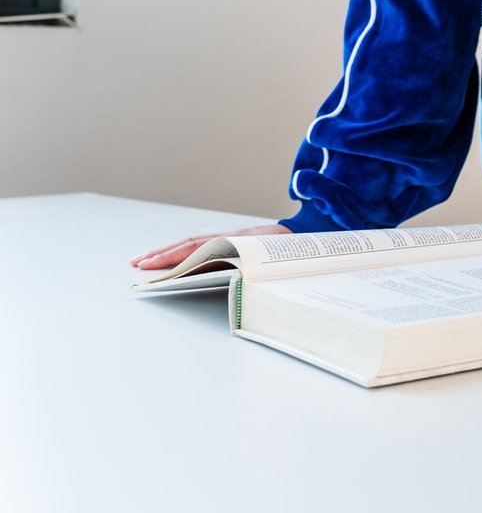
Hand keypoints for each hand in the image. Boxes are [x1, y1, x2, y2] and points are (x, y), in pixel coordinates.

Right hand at [130, 224, 290, 269]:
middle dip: (163, 254)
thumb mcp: (278, 260)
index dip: (175, 258)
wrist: (312, 231)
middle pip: (192, 244)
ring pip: (196, 244)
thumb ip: (259, 270)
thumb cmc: (296, 250)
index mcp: (241, 242)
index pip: (200, 249)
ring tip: (146, 262)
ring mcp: (233, 239)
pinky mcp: (235, 243)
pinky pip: (206, 246)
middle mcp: (233, 238)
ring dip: (171, 253)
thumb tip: (243, 281)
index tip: (152, 265)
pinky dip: (187, 252)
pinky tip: (176, 261)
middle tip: (137, 264)